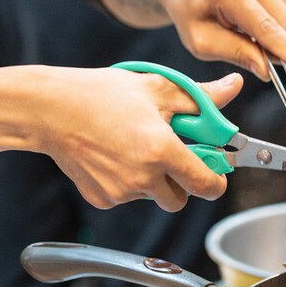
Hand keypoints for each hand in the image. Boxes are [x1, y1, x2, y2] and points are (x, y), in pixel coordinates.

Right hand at [35, 67, 243, 211]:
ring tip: (135, 148)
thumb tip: (235, 87)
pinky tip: (115, 157)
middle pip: (181, 199)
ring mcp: (120, 192)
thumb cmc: (103, 94)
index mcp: (161, 151)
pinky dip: (128, 183)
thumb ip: (202, 97)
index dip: (215, 180)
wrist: (50, 109)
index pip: (206, 185)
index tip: (214, 171)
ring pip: (153, 198)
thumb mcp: (158, 88)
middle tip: (170, 155)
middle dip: (182, 182)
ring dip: (154, 181)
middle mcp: (142, 178)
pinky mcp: (102, 199)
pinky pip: (128, 197)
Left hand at [98, 0, 285, 80]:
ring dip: (279, 36)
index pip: (268, 28)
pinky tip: (258, 17)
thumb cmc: (191, 13)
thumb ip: (236, 54)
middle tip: (261, 58)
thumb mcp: (202, 43)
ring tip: (250, 33)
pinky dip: (280, 21)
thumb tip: (266, 69)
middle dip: (282, 49)